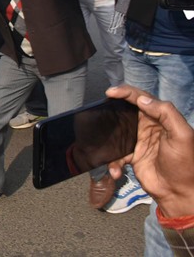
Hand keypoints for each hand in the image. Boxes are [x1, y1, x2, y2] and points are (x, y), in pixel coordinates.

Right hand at [106, 84, 193, 217]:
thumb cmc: (184, 164)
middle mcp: (149, 127)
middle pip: (127, 110)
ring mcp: (139, 141)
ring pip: (118, 130)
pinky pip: (116, 154)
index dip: (127, 92)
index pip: (142, 99)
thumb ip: (166, 113)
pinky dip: (113, 162)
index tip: (111, 92)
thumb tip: (142, 99)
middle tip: (101, 105)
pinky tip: (116, 170)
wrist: (178, 193)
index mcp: (161, 119)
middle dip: (113, 106)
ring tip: (102, 137)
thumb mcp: (182, 135)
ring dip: (109, 134)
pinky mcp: (132, 156)